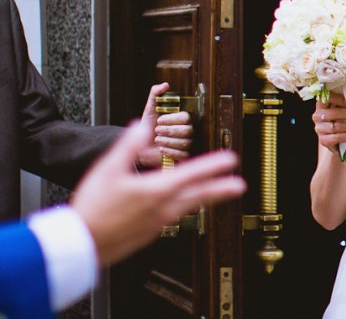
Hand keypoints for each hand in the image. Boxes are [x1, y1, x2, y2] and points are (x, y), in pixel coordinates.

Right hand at [71, 120, 245, 265]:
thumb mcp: (107, 169)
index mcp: (156, 191)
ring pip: (188, 208)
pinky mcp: (150, 234)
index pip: (192, 174)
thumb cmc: (92, 208)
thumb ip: (128, 146)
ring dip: (206, 200)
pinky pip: (173, 218)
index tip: (230, 160)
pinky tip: (183, 207)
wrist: (80, 243)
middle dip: (221, 189)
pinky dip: (184, 209)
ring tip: (219, 195)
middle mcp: (162, 209)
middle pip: (199, 196)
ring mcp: (158, 224)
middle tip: (239, 185)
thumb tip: (141, 126)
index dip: (213, 166)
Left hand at [136, 82, 194, 167]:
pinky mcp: (183, 157)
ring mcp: (186, 144)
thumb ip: (156, 94)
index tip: (159, 119)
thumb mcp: (150, 109)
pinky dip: (170, 152)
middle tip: (157, 130)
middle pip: (188, 130)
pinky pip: (183, 155)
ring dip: (168, 141)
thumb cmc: (147, 127)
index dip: (172, 119)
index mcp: (182, 119)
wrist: (140, 146)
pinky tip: (161, 149)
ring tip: (157, 140)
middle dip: (169, 131)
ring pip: (185, 143)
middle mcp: (187, 131)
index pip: (186, 117)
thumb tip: (165, 84)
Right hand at [312, 91, 345, 154]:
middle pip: (332, 113)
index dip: (341, 100)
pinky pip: (337, 137)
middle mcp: (317, 115)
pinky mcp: (323, 140)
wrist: (340, 137)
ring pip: (335, 127)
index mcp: (322, 103)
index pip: (328, 98)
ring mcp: (319, 128)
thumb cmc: (344, 116)